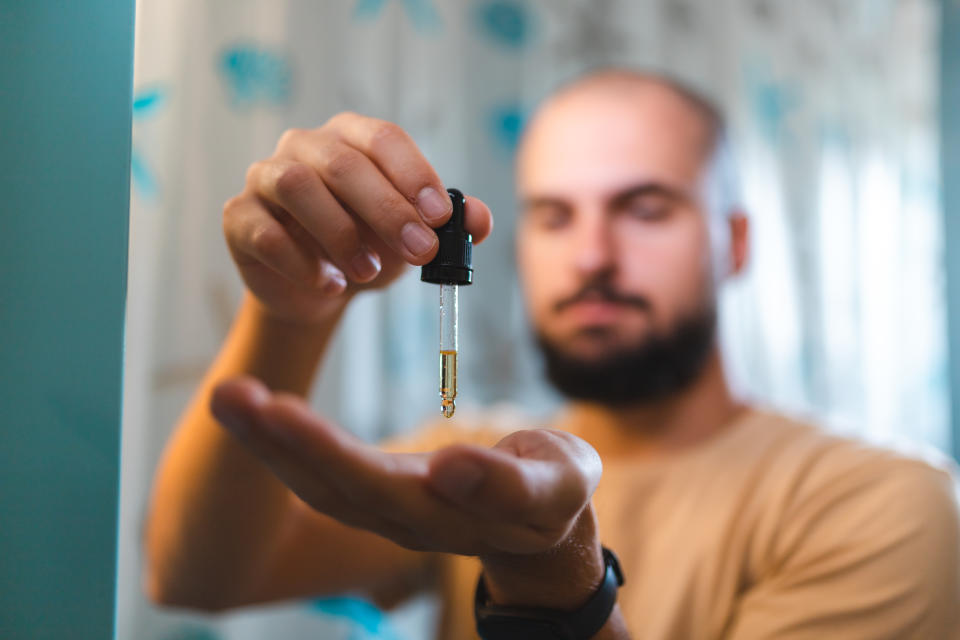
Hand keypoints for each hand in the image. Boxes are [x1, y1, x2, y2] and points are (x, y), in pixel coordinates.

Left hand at [210, 376, 601, 559]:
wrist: (544, 527)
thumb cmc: (555, 494)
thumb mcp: (557, 489)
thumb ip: (507, 485)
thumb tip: (449, 465)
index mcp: (445, 514)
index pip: (374, 485)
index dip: (326, 452)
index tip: (279, 413)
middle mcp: (402, 519)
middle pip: (327, 486)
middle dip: (275, 442)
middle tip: (226, 394)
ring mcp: (385, 510)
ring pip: (315, 483)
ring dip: (267, 441)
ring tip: (227, 397)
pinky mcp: (378, 492)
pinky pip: (322, 471)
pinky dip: (284, 441)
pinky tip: (256, 411)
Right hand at [222, 113, 492, 324]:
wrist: (320, 285)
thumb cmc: (372, 245)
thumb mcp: (415, 234)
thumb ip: (451, 224)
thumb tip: (481, 220)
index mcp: (352, 137)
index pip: (382, 138)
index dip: (413, 174)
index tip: (441, 217)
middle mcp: (305, 146)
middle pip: (342, 162)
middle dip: (387, 209)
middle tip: (421, 252)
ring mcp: (265, 178)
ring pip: (294, 185)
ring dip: (340, 232)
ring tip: (370, 272)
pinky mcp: (239, 218)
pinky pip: (262, 231)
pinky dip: (300, 261)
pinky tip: (330, 284)